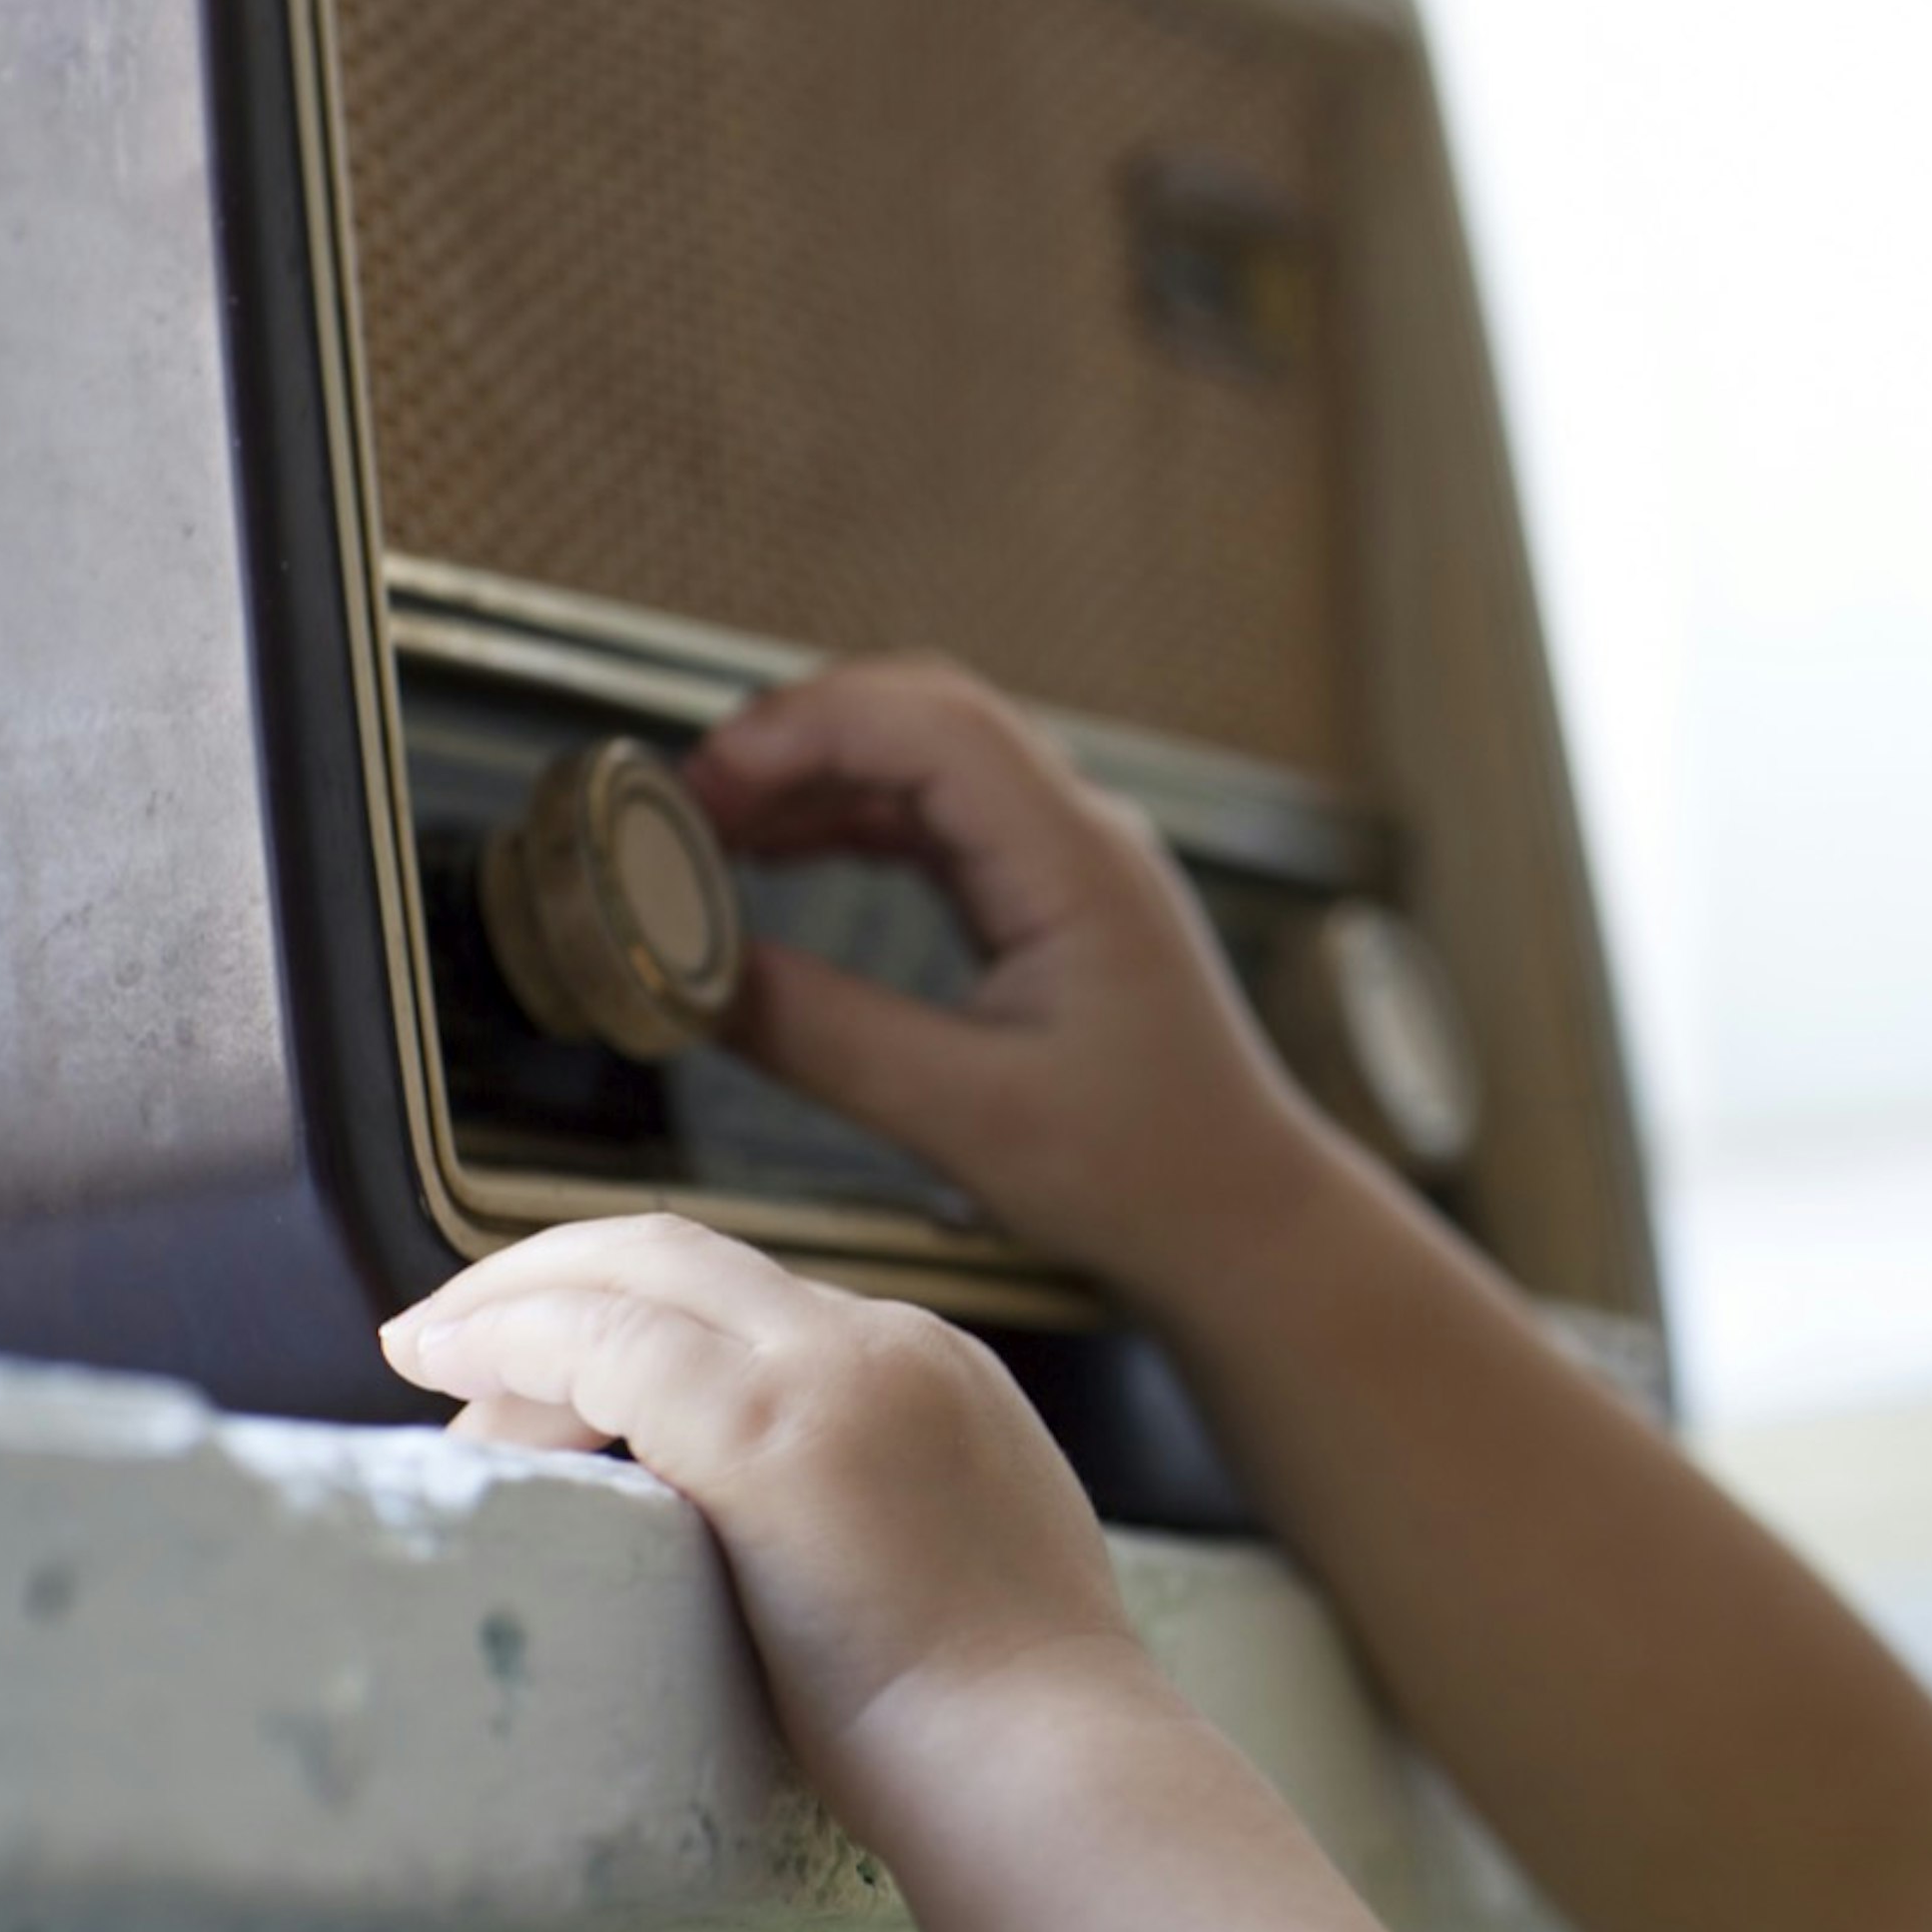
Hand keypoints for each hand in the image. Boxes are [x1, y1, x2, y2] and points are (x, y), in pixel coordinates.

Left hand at [376, 1212, 1147, 1851]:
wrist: (1045, 1766)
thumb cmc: (1001, 1731)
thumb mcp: (962, 1577)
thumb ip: (888, 1522)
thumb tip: (795, 1562)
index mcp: (941, 1373)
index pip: (755, 1302)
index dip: (635, 1317)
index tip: (554, 1376)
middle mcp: (893, 1342)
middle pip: (686, 1254)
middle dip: (558, 1275)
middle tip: (452, 1334)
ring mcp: (835, 1372)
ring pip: (635, 1275)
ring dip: (515, 1309)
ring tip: (427, 1362)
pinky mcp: (766, 1429)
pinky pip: (599, 1342)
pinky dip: (511, 1339)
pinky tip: (439, 1371)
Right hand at [680, 654, 1332, 1280]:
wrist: (1244, 1215)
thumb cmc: (1141, 1172)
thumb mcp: (964, 1115)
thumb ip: (824, 1036)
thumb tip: (695, 977)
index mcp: (1077, 863)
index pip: (933, 724)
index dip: (806, 729)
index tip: (706, 780)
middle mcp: (1082, 835)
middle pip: (925, 715)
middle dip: (798, 738)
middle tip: (688, 801)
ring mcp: (1072, 859)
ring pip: (928, 763)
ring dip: (818, 780)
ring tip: (708, 833)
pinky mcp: (1054, 897)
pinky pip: (941, 822)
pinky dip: (855, 825)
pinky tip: (778, 859)